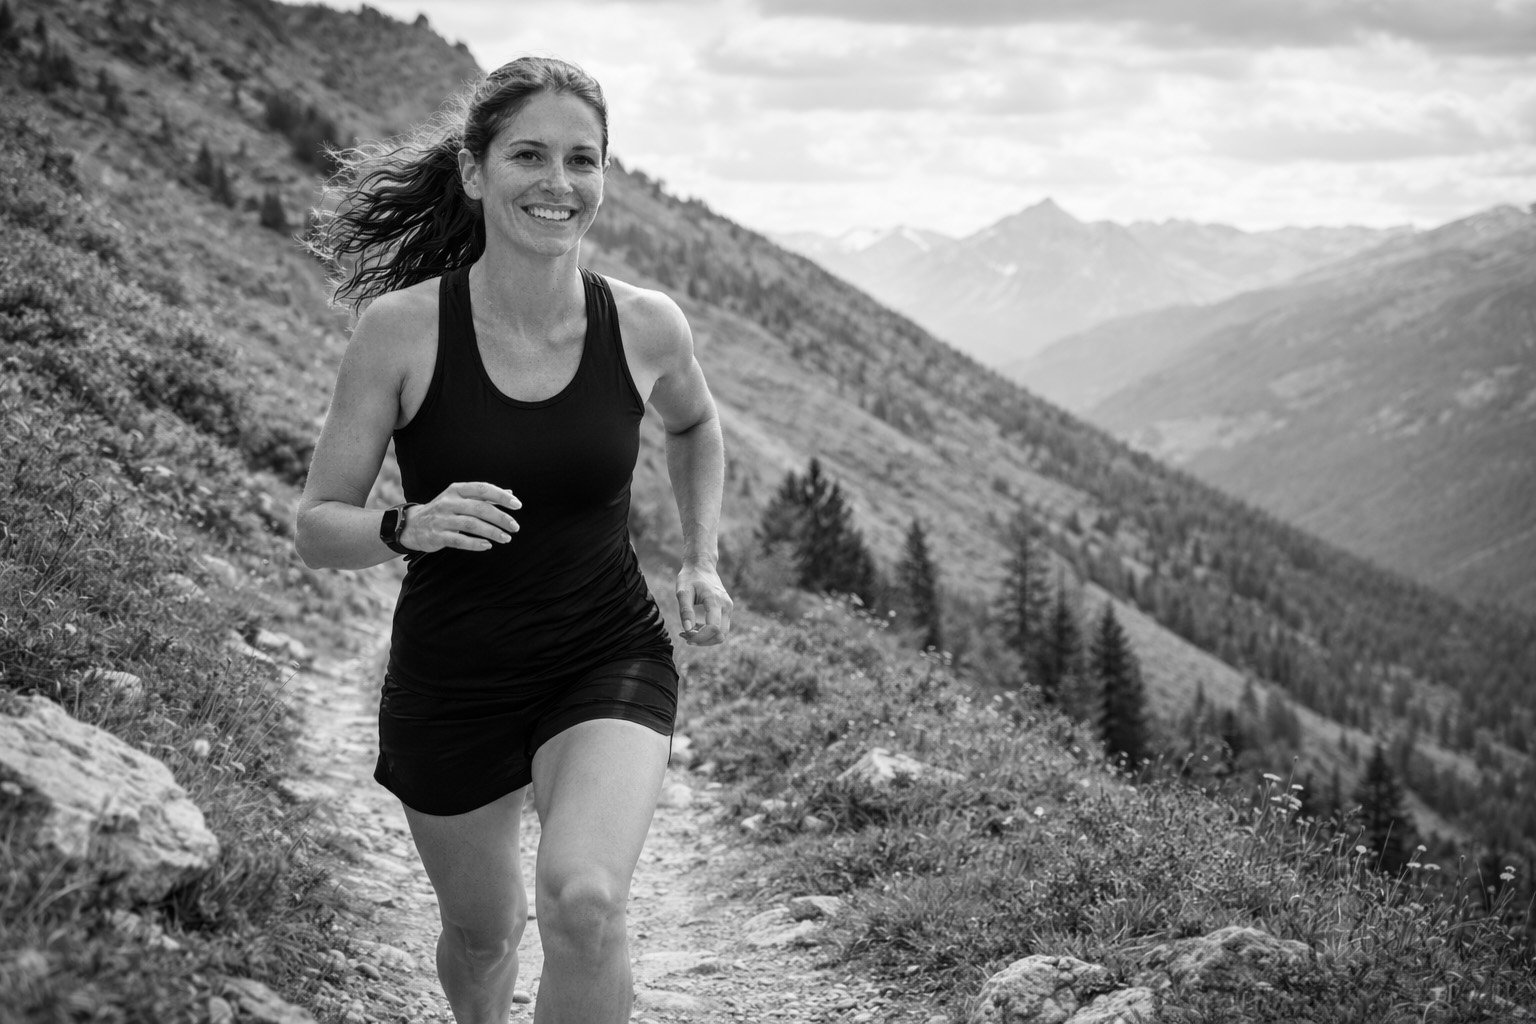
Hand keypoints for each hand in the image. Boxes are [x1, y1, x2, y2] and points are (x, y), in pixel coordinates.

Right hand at [399, 482, 520, 552]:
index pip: (482, 489)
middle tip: (515, 527)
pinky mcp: (437, 535)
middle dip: (501, 518)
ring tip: (506, 538)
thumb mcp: (460, 498)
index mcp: (456, 490)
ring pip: (471, 524)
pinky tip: (488, 546)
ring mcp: (442, 519)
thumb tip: (510, 493)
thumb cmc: (444, 510)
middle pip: (480, 508)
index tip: (517, 505)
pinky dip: (475, 543)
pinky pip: (459, 540)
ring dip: (492, 532)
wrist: (413, 525)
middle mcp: (449, 502)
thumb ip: (484, 497)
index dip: (501, 496)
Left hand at [676, 562, 731, 645]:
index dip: (700, 637)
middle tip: (685, 635)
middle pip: (720, 635)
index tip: (684, 635)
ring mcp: (728, 608)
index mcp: (715, 600)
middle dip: (703, 640)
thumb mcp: (683, 592)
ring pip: (722, 634)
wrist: (702, 565)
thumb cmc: (690, 577)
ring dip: (706, 638)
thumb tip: (687, 629)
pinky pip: (720, 628)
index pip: (714, 628)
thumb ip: (685, 610)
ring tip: (688, 632)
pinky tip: (694, 628)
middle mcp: (726, 605)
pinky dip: (708, 633)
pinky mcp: (726, 610)